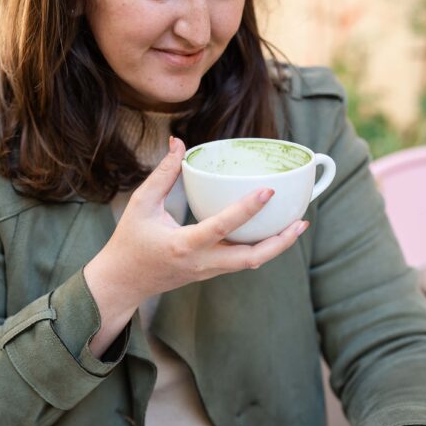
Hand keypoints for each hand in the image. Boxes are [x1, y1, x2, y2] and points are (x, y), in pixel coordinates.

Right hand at [84, 137, 307, 354]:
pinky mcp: (211, 272)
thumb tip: (178, 143)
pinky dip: (261, 247)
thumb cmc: (129, 241)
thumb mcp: (141, 204)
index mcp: (183, 245)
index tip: (268, 190)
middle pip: (251, 258)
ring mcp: (209, 271)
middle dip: (280, 242)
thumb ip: (163, 173)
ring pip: (251, 262)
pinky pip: (242, 261)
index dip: (247, 209)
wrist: (124, 282)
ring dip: (276, 246)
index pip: (222, 227)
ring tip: (297, 225)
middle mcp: (202, 262)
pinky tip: (273, 230)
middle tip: (301, 221)